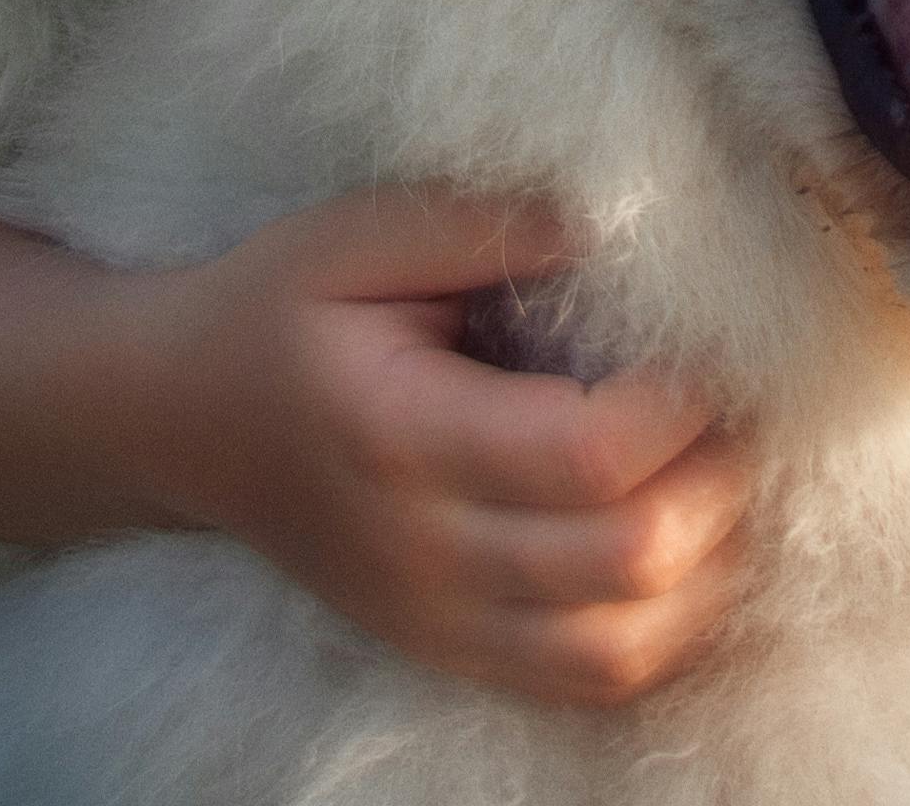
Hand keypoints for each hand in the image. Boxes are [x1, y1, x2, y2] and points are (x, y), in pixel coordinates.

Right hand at [141, 186, 748, 706]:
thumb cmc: (274, 311)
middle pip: (624, 563)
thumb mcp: (355, 234)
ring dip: (705, 572)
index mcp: (401, 435)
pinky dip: (663, 634)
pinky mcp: (447, 650)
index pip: (586, 456)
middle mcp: (423, 552)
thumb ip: (483, 226)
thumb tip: (609, 224)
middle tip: (735, 408)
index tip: (705, 344)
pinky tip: (686, 557)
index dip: (677, 405)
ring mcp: (435, 619)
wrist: (174, 419)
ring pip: (620, 650)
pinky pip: (587, 684)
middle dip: (715, 483)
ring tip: (721, 479)